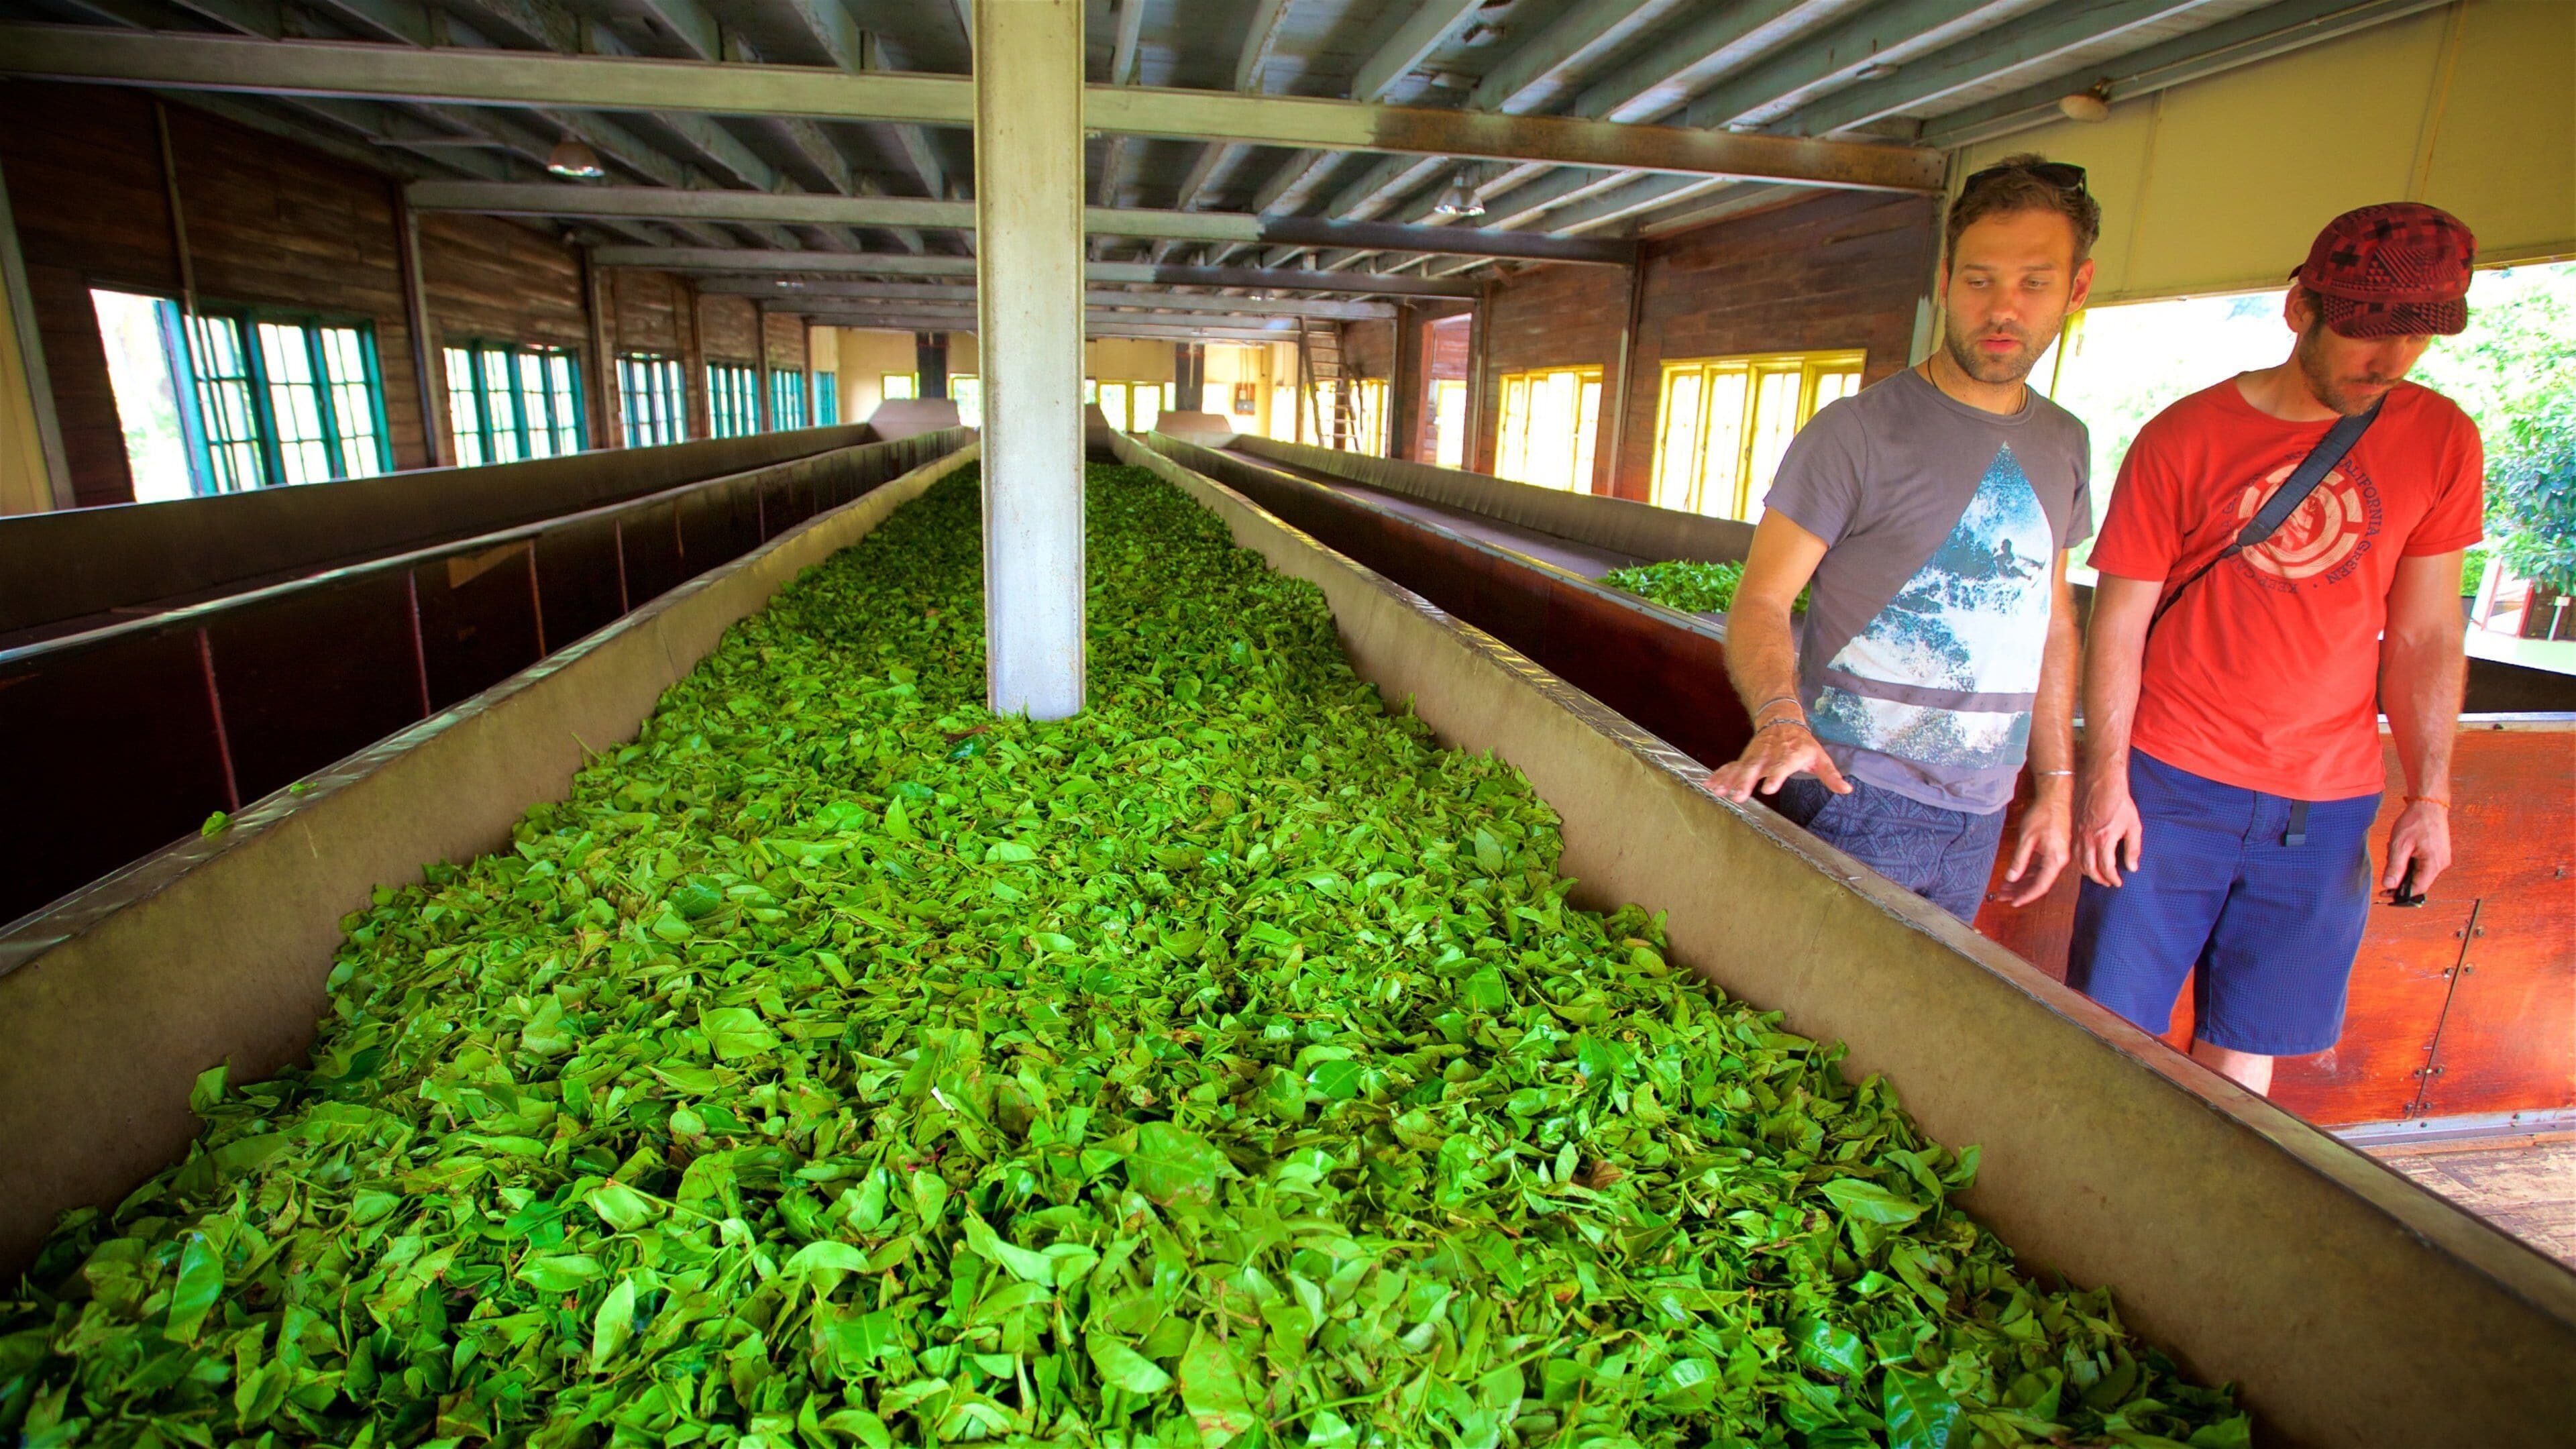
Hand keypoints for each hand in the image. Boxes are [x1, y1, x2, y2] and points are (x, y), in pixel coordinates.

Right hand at [1706, 720, 1850, 801]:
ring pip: (1740, 768)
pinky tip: (1710, 785)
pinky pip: (1731, 767)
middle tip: (1739, 796)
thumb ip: (1831, 775)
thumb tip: (1847, 790)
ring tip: (1719, 792)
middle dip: (1745, 782)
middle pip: (1756, 768)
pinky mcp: (1745, 758)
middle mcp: (1769, 755)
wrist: (1780, 719)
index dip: (1775, 777)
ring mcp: (1755, 756)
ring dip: (1729, 780)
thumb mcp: (1819, 757)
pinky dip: (1720, 775)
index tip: (1768, 788)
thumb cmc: (1802, 743)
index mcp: (1789, 755)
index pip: (1782, 766)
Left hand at [1998, 777, 2072, 906]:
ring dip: (2022, 883)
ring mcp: (2058, 855)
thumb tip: (2011, 878)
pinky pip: (2041, 867)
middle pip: (2039, 883)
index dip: (2026, 896)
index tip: (2012, 903)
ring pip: (2039, 875)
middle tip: (2002, 897)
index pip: (2040, 886)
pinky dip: (2027, 873)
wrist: (2057, 795)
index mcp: (2056, 860)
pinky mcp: (2055, 849)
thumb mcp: (2027, 838)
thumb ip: (2020, 860)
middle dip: (2020, 891)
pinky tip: (2016, 876)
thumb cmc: (2043, 814)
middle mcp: (2060, 860)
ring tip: (2005, 889)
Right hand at [2076, 768, 2143, 887]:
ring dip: (2088, 871)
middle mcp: (2088, 840)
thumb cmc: (2119, 801)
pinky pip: (2073, 850)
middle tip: (2108, 882)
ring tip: (2097, 874)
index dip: (2113, 878)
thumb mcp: (2133, 825)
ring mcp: (2078, 834)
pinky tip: (2086, 860)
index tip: (2118, 882)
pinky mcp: (2074, 828)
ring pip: (2079, 861)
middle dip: (2100, 879)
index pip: (2106, 868)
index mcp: (2104, 840)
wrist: (2101, 781)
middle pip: (2090, 868)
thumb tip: (2132, 867)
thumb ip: (2133, 848)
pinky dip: (2079, 860)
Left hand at [2382, 799, 2452, 895]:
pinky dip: (2409, 858)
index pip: (2417, 889)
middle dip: (2400, 875)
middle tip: (2390, 858)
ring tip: (2397, 847)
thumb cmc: (2415, 822)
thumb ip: (2395, 867)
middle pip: (2417, 881)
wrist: (2429, 804)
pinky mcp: (2438, 853)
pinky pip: (2421, 863)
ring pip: (2418, 871)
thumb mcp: (2399, 845)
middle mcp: (2441, 864)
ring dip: (2404, 865)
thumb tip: (2388, 885)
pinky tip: (2404, 846)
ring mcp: (2441, 858)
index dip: (2400, 894)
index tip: (2384, 894)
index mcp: (2433, 864)